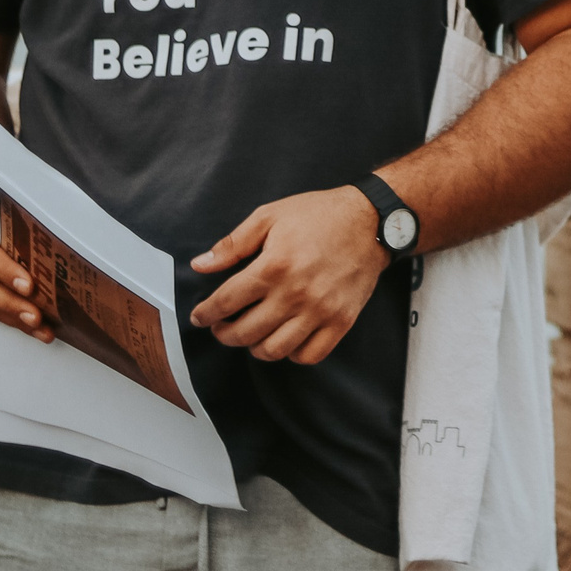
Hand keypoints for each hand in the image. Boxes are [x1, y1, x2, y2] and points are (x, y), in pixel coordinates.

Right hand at [0, 192, 53, 343]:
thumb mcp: (5, 208)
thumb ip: (20, 228)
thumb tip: (56, 255)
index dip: (5, 271)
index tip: (30, 287)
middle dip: (11, 304)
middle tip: (37, 318)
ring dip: (11, 318)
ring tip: (40, 329)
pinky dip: (5, 318)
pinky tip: (28, 326)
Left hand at [188, 187, 386, 364]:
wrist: (371, 222)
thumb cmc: (320, 215)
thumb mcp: (270, 216)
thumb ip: (233, 244)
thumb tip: (201, 265)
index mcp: (274, 266)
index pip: (227, 302)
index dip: (206, 313)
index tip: (199, 317)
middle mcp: (296, 293)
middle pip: (245, 332)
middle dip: (224, 334)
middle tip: (221, 326)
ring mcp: (320, 311)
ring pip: (274, 350)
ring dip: (253, 347)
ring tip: (250, 334)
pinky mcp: (341, 321)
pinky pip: (309, 355)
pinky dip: (290, 354)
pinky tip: (284, 338)